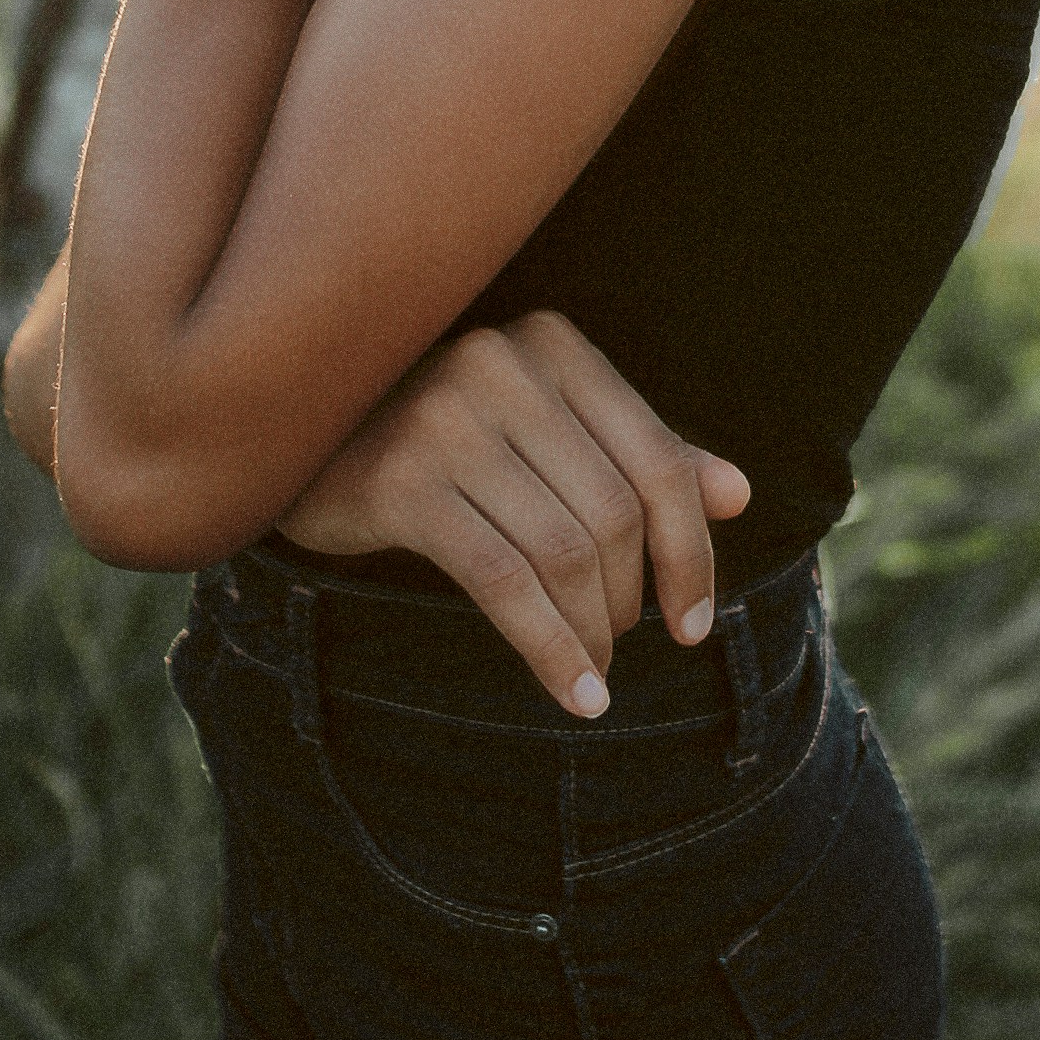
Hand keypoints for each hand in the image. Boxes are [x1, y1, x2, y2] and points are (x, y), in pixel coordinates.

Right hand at [275, 310, 749, 718]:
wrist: (302, 440)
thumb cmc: (441, 437)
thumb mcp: (545, 432)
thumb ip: (635, 455)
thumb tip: (737, 494)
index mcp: (553, 344)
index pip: (658, 460)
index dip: (691, 553)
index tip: (696, 622)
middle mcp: (503, 364)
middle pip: (615, 512)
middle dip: (631, 601)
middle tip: (620, 645)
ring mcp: (447, 417)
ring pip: (565, 551)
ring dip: (592, 633)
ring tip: (594, 672)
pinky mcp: (401, 479)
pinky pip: (503, 581)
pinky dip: (550, 649)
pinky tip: (574, 694)